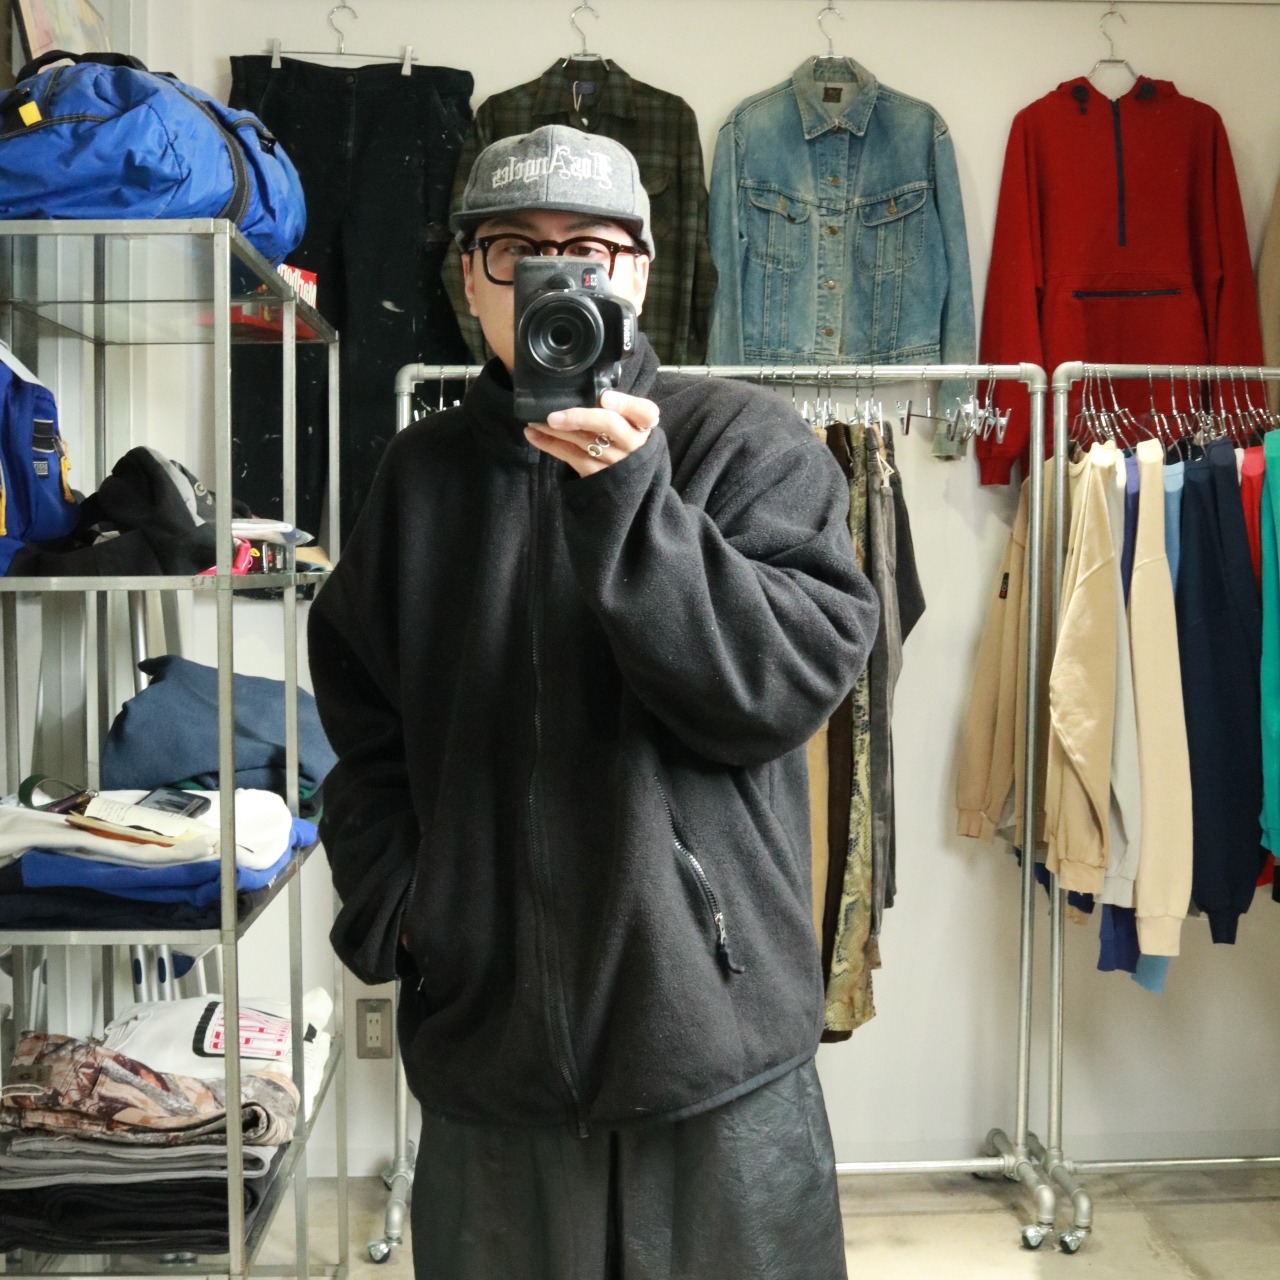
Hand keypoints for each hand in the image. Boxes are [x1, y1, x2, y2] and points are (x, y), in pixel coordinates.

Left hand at [524, 390, 659, 477]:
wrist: (630, 475)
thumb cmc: (625, 435)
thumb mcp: (629, 419)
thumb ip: (615, 406)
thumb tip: (583, 387)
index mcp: (644, 424)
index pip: (644, 412)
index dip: (625, 404)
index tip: (605, 397)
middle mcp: (633, 443)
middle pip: (609, 426)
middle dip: (580, 418)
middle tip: (553, 415)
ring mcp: (617, 462)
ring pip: (585, 442)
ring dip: (556, 431)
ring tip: (534, 421)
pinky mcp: (600, 475)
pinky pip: (573, 458)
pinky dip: (550, 446)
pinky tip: (534, 436)